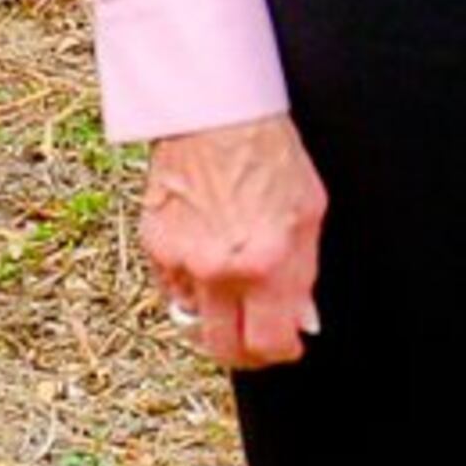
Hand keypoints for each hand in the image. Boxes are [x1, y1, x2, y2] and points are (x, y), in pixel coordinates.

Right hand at [140, 112, 325, 368]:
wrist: (216, 114)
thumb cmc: (268, 152)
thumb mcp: (309, 212)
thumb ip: (303, 274)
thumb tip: (301, 318)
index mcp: (266, 263)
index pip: (268, 343)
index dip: (281, 352)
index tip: (288, 344)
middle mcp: (221, 269)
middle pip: (224, 348)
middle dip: (245, 352)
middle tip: (257, 338)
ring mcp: (183, 260)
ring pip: (194, 322)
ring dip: (215, 316)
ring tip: (232, 291)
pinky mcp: (155, 245)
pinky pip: (172, 289)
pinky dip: (189, 287)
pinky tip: (205, 260)